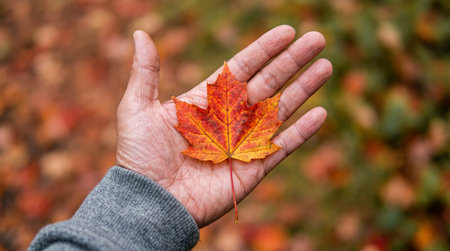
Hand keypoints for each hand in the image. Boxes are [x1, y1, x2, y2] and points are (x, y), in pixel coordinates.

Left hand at [116, 25, 332, 226]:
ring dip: (304, 88)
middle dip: (292, 61)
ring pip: (280, 110)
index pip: (241, 68)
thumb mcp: (137, 107)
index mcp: (207, 101)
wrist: (149, 202)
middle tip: (316, 39)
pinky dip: (302, 132)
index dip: (264, 50)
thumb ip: (146, 71)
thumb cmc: (139, 156)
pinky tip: (321, 113)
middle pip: (267, 83)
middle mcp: (229, 119)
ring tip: (326, 66)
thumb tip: (140, 33)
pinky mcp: (253, 169)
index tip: (287, 32)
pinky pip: (282, 147)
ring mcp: (243, 143)